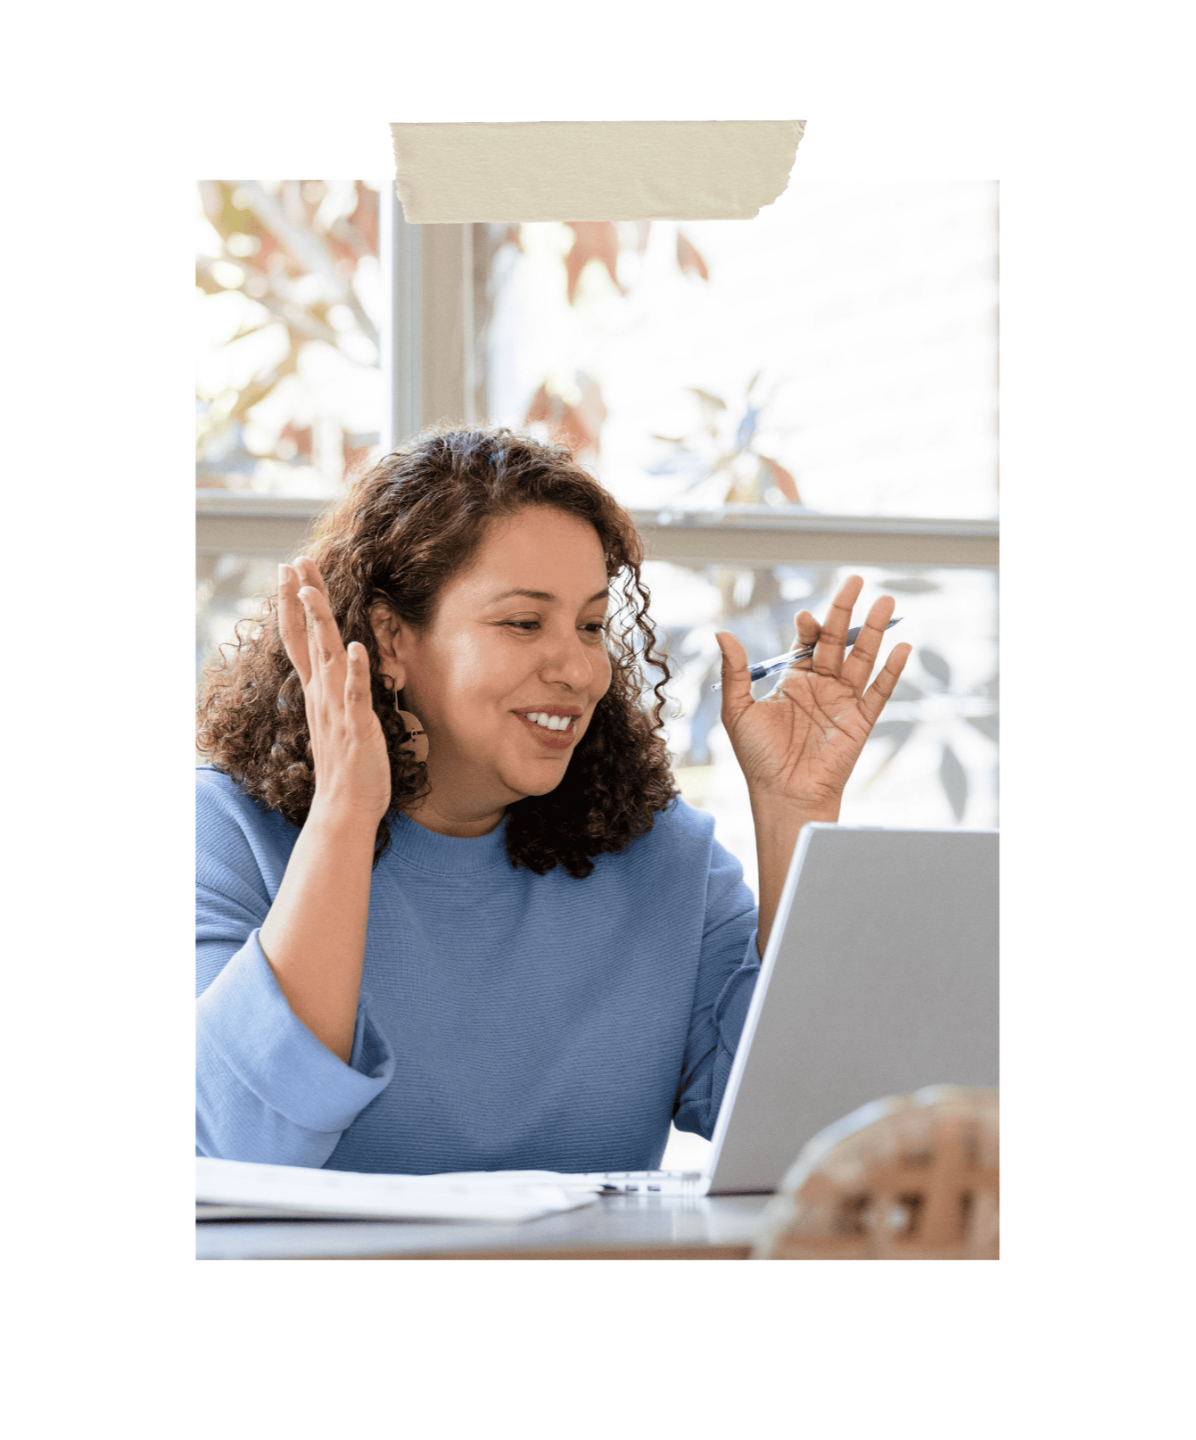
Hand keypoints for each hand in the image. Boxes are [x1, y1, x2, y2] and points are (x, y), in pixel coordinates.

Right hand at [278, 558, 392, 826]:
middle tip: (294, 562)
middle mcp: (321, 695)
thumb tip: (336, 664)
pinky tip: (356, 647)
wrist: (345, 808)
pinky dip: (354, 671)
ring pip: (326, 658)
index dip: (293, 604)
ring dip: (319, 624)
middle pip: (307, 638)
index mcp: (318, 691)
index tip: (289, 571)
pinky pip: (354, 695)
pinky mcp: (356, 727)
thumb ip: (335, 689)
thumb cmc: (347, 765)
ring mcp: (336, 710)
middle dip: (301, 599)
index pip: (300, 639)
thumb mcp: (337, 717)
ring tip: (313, 591)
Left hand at [715, 575, 911, 814]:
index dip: (809, 626)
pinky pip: (881, 691)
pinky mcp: (861, 720)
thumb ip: (735, 671)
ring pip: (862, 657)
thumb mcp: (738, 711)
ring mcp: (843, 701)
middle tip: (856, 581)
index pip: (806, 641)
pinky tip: (902, 647)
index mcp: (793, 681)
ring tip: (886, 601)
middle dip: (846, 611)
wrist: (783, 794)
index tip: (806, 617)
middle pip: (837, 640)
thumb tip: (722, 633)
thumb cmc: (758, 758)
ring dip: (874, 630)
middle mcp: (821, 686)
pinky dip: (892, 670)